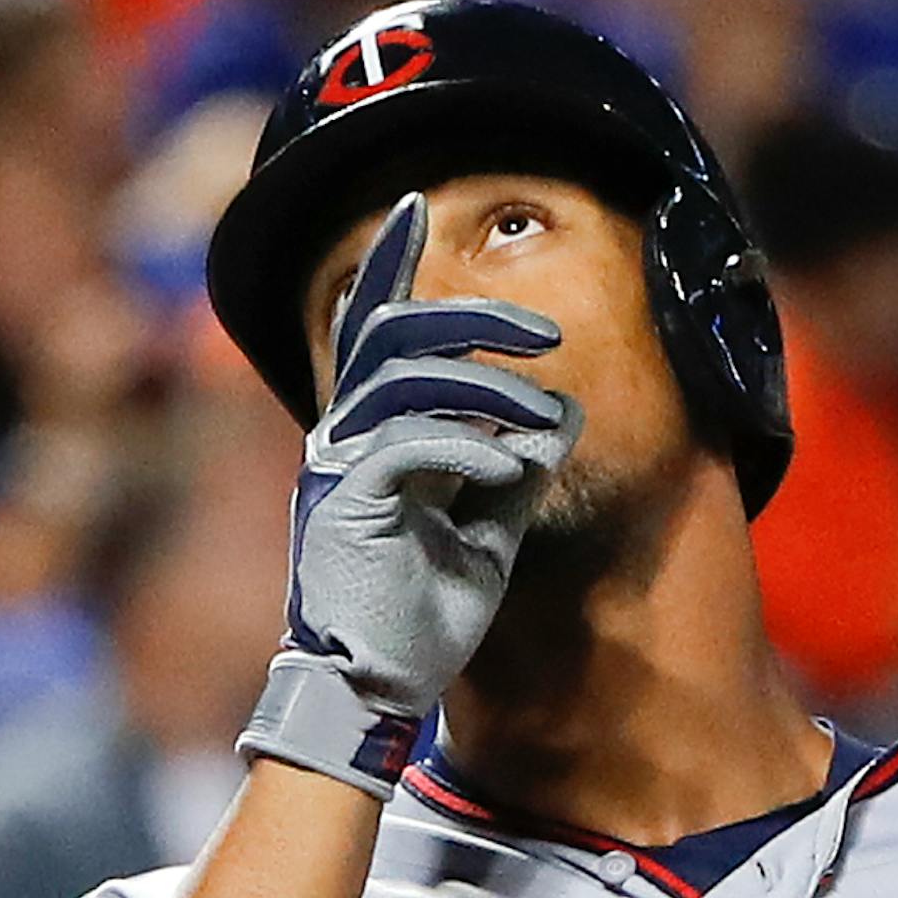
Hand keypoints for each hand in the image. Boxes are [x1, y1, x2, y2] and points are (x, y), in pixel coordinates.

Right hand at [241, 191, 582, 798]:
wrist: (372, 693)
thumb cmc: (422, 620)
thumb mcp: (485, 534)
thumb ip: (513, 468)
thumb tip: (560, 412)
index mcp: (364, 435)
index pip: (369, 329)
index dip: (384, 262)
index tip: (413, 203)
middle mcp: (341, 439)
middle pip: (391, 335)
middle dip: (473, 316)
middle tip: (546, 332)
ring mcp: (338, 471)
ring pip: (400, 379)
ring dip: (483, 383)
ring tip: (541, 409)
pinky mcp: (349, 508)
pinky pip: (407, 446)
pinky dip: (469, 447)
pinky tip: (514, 468)